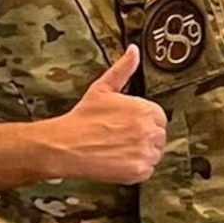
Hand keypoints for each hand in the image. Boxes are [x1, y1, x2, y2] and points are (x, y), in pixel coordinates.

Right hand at [44, 45, 167, 183]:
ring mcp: (147, 153)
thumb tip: (134, 50)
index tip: (125, 125)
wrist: (65, 144)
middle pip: (158, 137)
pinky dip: (134, 168)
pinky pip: (146, 170)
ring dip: (140, 153)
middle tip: (118, 137)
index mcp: (148, 110)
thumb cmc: (83, 117)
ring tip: (116, 148)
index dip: (141, 122)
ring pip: (154, 154)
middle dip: (142, 137)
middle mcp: (152, 132)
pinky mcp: (140, 172)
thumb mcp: (104, 88)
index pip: (158, 118)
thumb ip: (123, 69)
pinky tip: (116, 160)